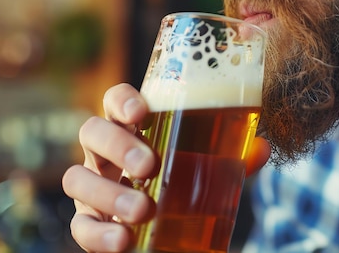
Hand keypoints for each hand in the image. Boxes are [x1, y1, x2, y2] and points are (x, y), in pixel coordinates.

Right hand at [62, 83, 271, 251]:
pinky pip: (80, 226)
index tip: (141, 111)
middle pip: (91, 133)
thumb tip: (261, 148)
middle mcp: (104, 153)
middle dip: (118, 146)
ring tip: (142, 210)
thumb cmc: (183, 183)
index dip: (121, 100)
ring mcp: (92, 187)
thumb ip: (231, 157)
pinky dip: (99, 233)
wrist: (169, 228)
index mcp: (131, 129)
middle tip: (150, 166)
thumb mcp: (208, 168)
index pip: (114, 101)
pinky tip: (123, 239)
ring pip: (76, 179)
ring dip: (109, 193)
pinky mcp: (89, 222)